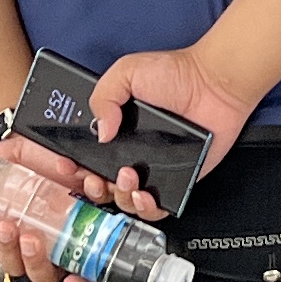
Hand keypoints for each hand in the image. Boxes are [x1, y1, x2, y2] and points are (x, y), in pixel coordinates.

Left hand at [0, 134, 97, 281]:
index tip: (72, 280)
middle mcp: (51, 248)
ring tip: (6, 228)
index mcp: (76, 238)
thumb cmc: (52, 161)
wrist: (21, 142)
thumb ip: (92, 182)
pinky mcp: (1, 237)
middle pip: (45, 276)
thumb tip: (96, 185)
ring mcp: (24, 245)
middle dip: (36, 263)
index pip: (85, 273)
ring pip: (16, 267)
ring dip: (9, 252)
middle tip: (30, 240)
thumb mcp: (77, 171)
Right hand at [85, 46, 260, 219]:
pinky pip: (155, 206)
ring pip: (124, 199)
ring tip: (127, 177)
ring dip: (118, 195)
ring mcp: (152, 167)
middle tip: (97, 177)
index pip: (84, 155)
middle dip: (92, 186)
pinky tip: (143, 195)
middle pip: (100, 183)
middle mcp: (131, 150)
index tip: (66, 165)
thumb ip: (103, 97)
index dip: (72, 165)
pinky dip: (146, 208)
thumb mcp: (127, 72)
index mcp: (116, 128)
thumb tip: (99, 131)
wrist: (214, 84)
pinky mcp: (175, 179)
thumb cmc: (177, 73)